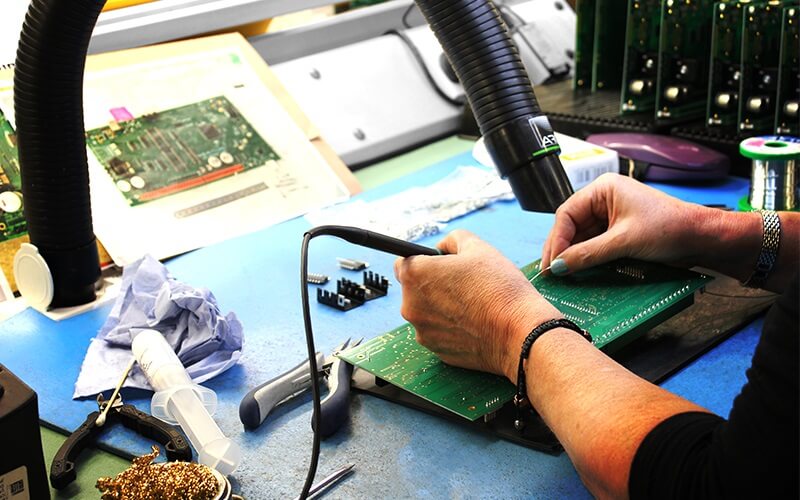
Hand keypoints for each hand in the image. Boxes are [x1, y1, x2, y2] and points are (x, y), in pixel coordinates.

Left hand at [394, 230, 561, 380]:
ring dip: (442, 307)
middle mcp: (411, 305)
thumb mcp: (478, 247)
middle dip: (433, 285)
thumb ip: (452, 240)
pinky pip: (438, 332)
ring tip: (473, 304)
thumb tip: (442, 247)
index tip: (439, 265)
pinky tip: (474, 323)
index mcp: (415, 275)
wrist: (519, 334)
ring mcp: (422, 331)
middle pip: (414, 289)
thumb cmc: (500, 289)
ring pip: (427, 312)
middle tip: (464, 284)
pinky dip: (451, 327)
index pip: (403, 262)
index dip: (422, 261)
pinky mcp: (436, 350)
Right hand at [541, 173, 710, 274]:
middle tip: (551, 272)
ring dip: (573, 255)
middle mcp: (604, 200)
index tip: (552, 262)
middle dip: (562, 248)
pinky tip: (579, 270)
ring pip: (581, 237)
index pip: (567, 213)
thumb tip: (558, 265)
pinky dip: (586, 258)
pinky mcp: (618, 231)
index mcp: (603, 189)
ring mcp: (611, 216)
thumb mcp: (623, 242)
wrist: (701, 239)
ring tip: (562, 274)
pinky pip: (594, 244)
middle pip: (571, 226)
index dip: (557, 239)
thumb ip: (588, 253)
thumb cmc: (670, 228)